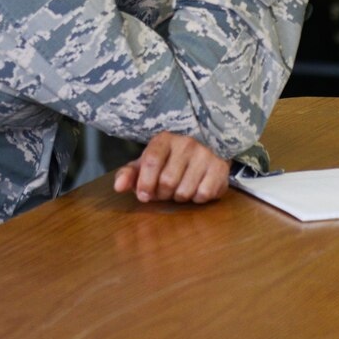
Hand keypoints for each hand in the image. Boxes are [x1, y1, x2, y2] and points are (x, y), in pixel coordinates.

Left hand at [112, 133, 232, 203]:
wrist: (205, 152)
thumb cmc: (169, 161)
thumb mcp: (146, 165)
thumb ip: (129, 175)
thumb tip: (118, 187)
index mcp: (164, 139)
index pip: (151, 161)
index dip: (145, 183)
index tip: (144, 195)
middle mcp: (186, 143)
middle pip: (167, 181)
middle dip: (163, 194)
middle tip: (165, 191)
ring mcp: (205, 155)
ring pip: (185, 191)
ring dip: (179, 197)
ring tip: (180, 188)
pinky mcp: (220, 168)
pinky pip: (203, 194)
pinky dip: (197, 198)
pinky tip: (196, 189)